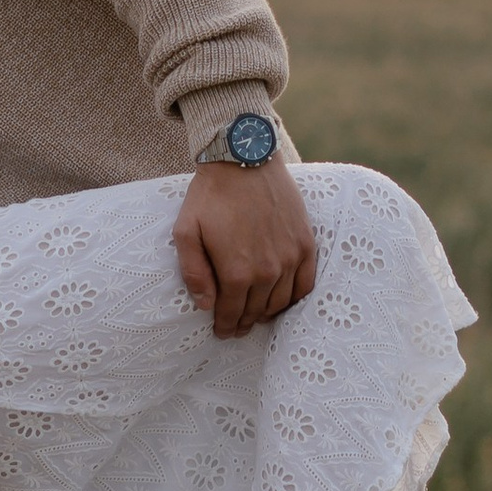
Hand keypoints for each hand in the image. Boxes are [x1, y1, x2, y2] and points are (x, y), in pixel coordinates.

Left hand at [173, 152, 316, 337]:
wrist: (245, 159)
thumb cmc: (211, 194)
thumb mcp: (186, 230)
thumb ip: (193, 272)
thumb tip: (205, 305)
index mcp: (237, 271)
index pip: (231, 313)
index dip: (224, 326)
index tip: (220, 331)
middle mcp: (268, 271)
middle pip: (256, 311)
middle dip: (243, 323)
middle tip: (235, 327)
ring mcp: (290, 258)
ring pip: (280, 302)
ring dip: (266, 314)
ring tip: (256, 315)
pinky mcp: (305, 244)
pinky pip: (305, 285)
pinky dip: (294, 299)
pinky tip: (282, 300)